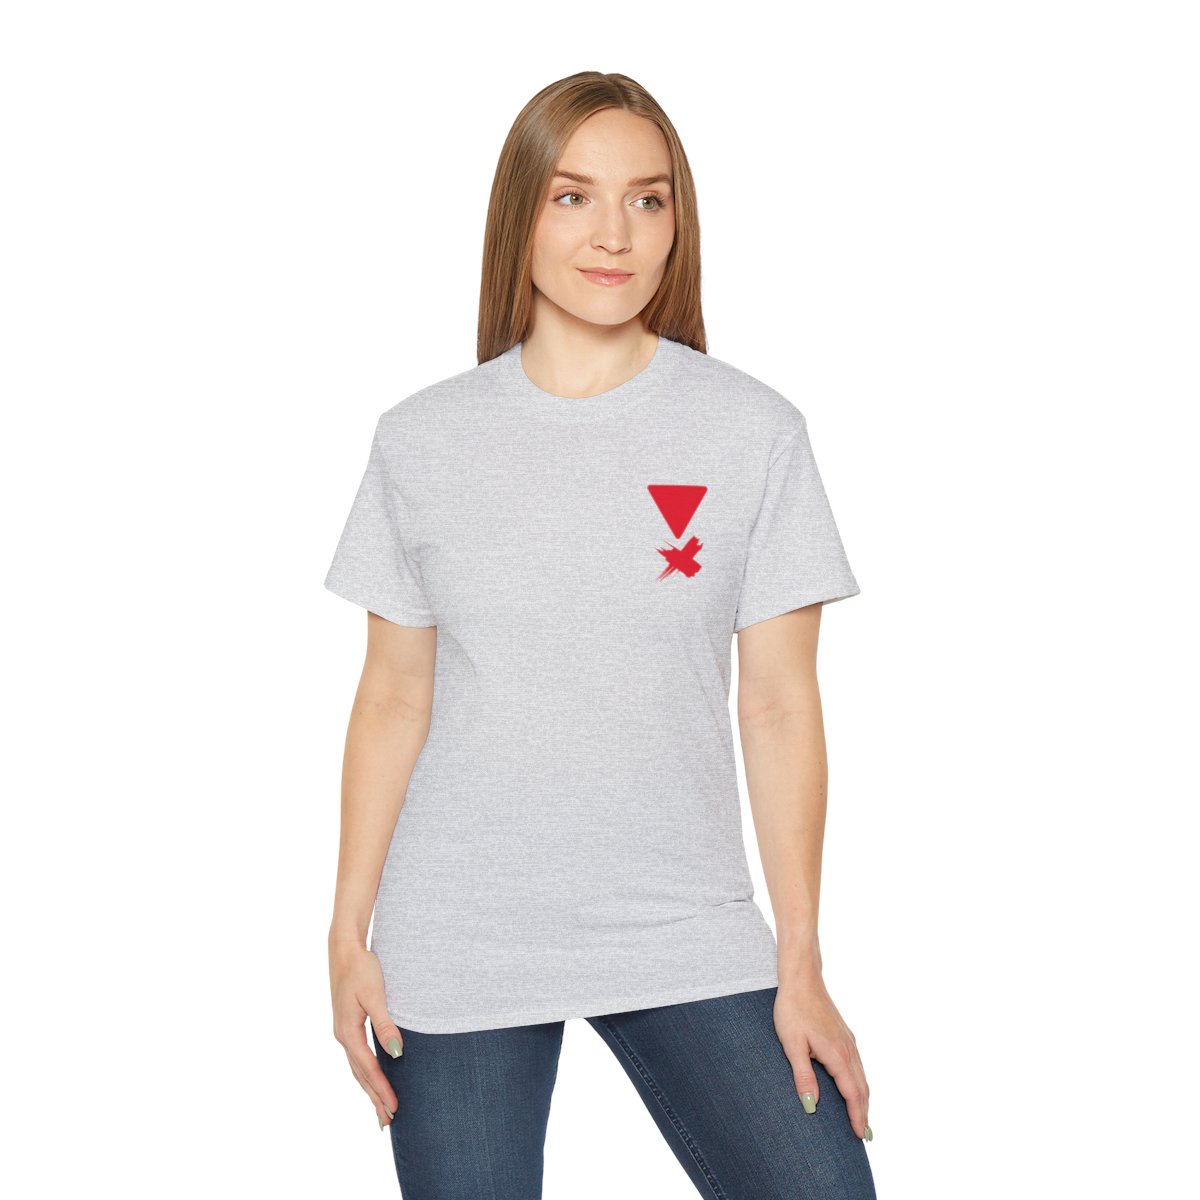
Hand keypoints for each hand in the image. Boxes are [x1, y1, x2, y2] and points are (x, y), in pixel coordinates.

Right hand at [329, 940, 404, 1128]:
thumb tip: (396, 1052)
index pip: (368, 1068)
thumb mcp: (376, 995)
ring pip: (357, 1068)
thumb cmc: (362, 969)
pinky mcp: (347, 1025)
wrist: (344, 949)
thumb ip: (386, 1024)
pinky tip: (372, 1078)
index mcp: (348, 1032)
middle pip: (360, 1074)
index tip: (394, 1107)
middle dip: (374, 1098)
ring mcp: (343, 1031)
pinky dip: (365, 1073)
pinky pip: (357, 1057)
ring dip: (369, 1089)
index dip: (382, 1089)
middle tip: (388, 1122)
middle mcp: (343, 1035)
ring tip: (380, 1110)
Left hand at [773, 976, 870, 1139]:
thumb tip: (811, 1107)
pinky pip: (857, 1065)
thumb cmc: (792, 1010)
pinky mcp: (844, 1034)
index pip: (852, 1093)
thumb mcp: (792, 1045)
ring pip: (861, 1076)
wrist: (801, 979)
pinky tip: (852, 1086)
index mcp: (837, 1054)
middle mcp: (848, 1049)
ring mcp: (848, 1040)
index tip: (860, 1136)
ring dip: (863, 1098)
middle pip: (862, 1087)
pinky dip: (859, 1082)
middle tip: (865, 1136)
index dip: (857, 1116)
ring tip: (861, 1117)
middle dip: (864, 1112)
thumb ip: (803, 1076)